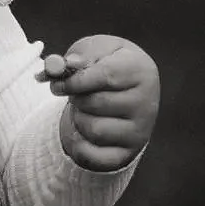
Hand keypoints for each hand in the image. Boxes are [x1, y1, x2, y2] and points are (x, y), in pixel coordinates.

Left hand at [43, 36, 160, 172]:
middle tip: (77, 94)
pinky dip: (79, 144)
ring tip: (86, 110)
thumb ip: (82, 54)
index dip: (76, 80)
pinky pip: (92, 155)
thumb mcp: (97, 50)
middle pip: (96, 103)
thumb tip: (68, 64)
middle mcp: (146, 103)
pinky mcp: (127, 154)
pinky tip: (84, 131)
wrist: (125, 91)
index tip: (57, 83)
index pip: (106, 76)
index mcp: (141, 71)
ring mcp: (140, 131)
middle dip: (77, 99)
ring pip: (93, 130)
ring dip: (79, 119)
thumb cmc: (107, 65)